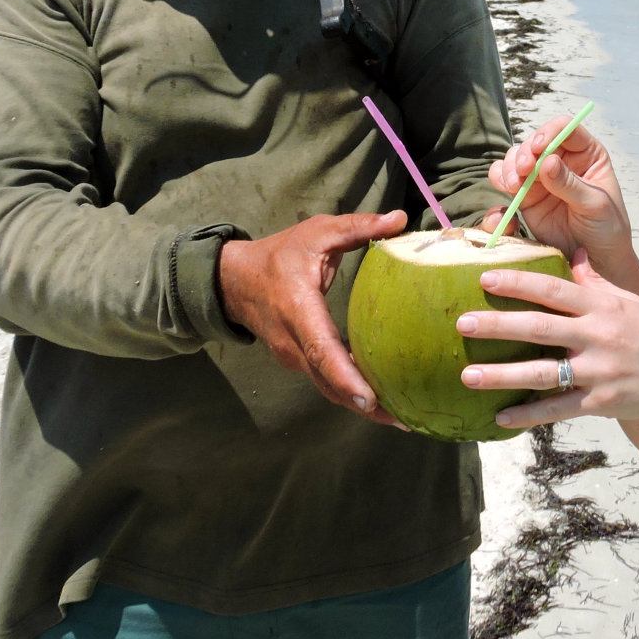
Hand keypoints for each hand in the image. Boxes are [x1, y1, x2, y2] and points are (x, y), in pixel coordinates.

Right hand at [219, 211, 408, 424]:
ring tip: (401, 417)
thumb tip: (399, 219)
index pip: (321, 348)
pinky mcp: (298, 362)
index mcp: (298, 308)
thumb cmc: (280, 255)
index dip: (345, 375)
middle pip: (328, 381)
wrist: (234, 281)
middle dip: (365, 404)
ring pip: (327, 388)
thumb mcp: (317, 233)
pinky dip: (351, 394)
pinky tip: (382, 402)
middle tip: (405, 420)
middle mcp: (293, 341)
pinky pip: (326, 382)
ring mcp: (292, 357)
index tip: (369, 399)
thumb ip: (357, 227)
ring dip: (361, 406)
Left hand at [456, 252, 638, 430]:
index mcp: (602, 306)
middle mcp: (598, 336)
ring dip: (502, 374)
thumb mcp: (630, 300)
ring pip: (543, 372)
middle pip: (539, 328)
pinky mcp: (600, 402)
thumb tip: (574, 255)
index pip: (553, 289)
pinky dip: (528, 415)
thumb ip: (597, 282)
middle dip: (498, 325)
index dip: (518, 282)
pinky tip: (500, 417)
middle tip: (462, 323)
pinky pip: (558, 409)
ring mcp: (598, 371)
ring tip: (468, 374)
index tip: (485, 278)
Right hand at [485, 118, 632, 266]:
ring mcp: (542, 178)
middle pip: (534, 142)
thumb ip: (570, 184)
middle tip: (523, 172)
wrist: (598, 261)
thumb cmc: (607, 229)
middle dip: (524, 154)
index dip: (548, 133)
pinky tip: (506, 193)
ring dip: (509, 168)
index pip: (564, 129)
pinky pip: (506, 181)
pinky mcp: (527, 197)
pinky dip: (500, 182)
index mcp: (587, 153)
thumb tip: (546, 161)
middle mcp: (561, 160)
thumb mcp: (595, 205)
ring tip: (514, 187)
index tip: (538, 148)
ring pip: (516, 159)